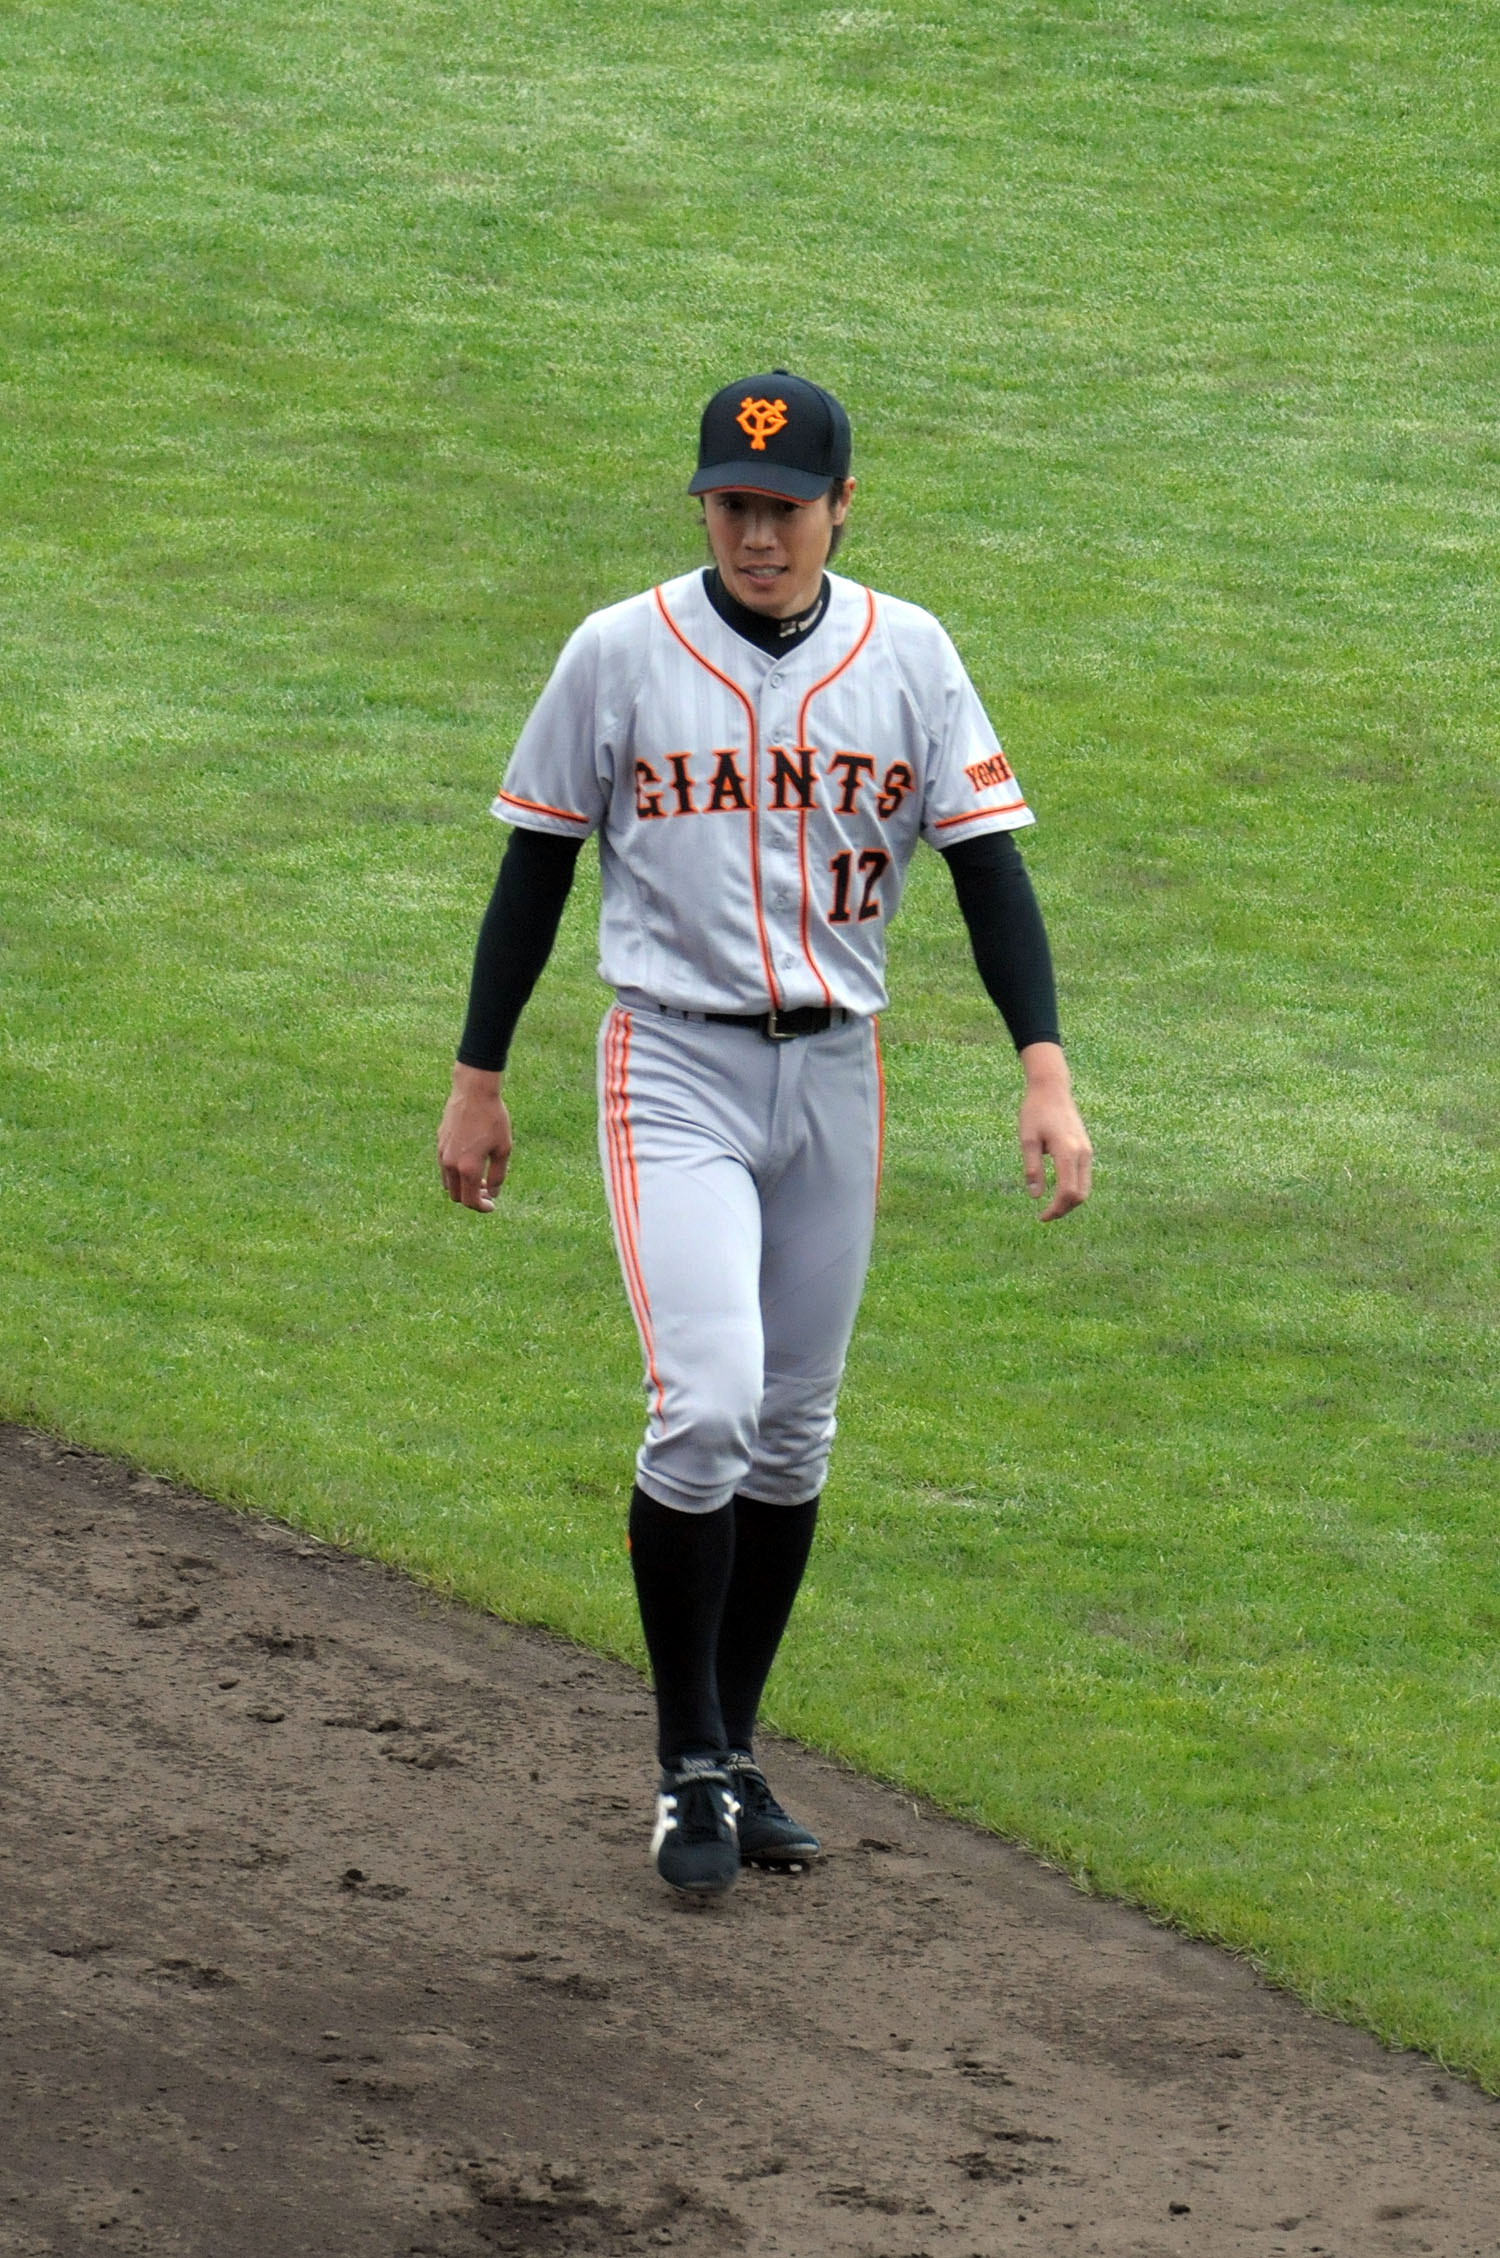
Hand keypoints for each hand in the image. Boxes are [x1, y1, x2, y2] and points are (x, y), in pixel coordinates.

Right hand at [437, 1064, 512, 1212]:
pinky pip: (444, 1166)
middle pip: (456, 1195)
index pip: (470, 1200)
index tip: (492, 1205)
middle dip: (471, 1198)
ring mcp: (442, 1153)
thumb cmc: (493, 1119)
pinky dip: (455, 1172)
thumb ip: (498, 1175)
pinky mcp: (439, 1142)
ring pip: (448, 1182)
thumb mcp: (503, 1148)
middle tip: (487, 1190)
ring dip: (462, 1186)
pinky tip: (470, 1161)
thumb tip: (493, 1194)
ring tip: (479, 1176)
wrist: (473, 1092)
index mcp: (467, 1168)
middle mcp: (450, 1164)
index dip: (482, 1207)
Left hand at [1016, 1042, 1091, 1221]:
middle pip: (1080, 1195)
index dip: (1056, 1209)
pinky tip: (1058, 1192)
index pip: (1067, 1191)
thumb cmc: (1035, 1112)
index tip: (1041, 1217)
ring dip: (1069, 1201)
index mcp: (1067, 1151)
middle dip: (1064, 1209)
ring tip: (1051, 1207)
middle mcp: (1082, 1153)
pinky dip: (1073, 1189)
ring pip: (1085, 1188)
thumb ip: (1032, 1169)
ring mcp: (1087, 1151)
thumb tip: (1036, 1197)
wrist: (1052, 1089)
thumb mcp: (1027, 1140)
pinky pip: (1084, 1177)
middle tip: (1044, 1216)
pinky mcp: (1086, 1149)